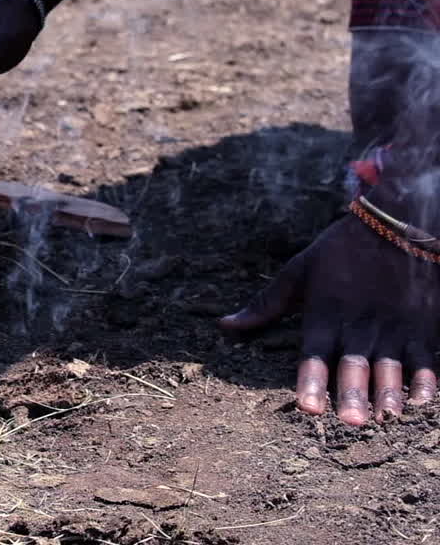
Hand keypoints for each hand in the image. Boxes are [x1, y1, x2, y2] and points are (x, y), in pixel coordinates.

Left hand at [220, 201, 439, 425]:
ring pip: (392, 366)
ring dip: (389, 393)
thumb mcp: (298, 272)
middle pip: (355, 365)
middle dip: (353, 394)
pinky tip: (422, 402)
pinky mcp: (423, 327)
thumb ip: (265, 304)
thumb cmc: (341, 251)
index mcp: (326, 314)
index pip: (315, 354)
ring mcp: (393, 327)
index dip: (310, 380)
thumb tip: (224, 326)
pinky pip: (426, 359)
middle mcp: (359, 325)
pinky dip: (427, 380)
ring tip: (386, 417)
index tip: (307, 407)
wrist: (397, 223)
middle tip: (351, 422)